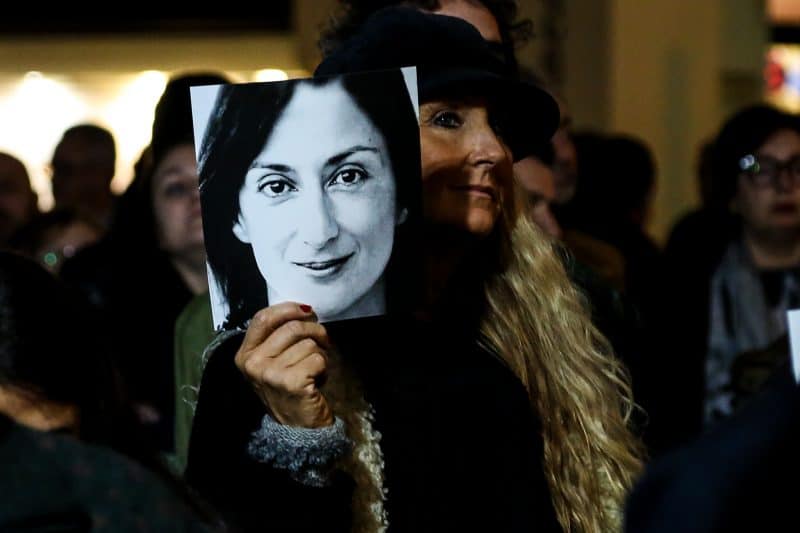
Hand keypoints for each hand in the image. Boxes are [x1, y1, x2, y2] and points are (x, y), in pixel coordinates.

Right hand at [234, 302, 332, 427]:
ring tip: (313, 372)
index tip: (306, 311)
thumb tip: (303, 309)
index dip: (287, 309)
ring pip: (308, 344)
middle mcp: (253, 364)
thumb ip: (278, 337)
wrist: (299, 431)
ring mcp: (270, 374)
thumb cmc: (290, 391)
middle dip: (315, 331)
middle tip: (323, 342)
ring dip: (319, 354)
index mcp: (244, 356)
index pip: (263, 318)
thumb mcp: (273, 363)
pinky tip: (317, 382)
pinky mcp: (291, 382)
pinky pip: (318, 358)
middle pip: (291, 327)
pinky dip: (325, 368)